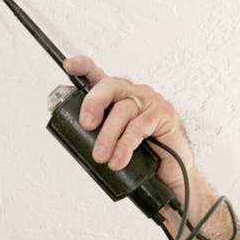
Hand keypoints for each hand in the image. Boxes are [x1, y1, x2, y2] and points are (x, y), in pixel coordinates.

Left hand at [63, 55, 194, 203]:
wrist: (169, 174)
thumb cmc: (141, 156)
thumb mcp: (112, 144)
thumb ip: (96, 136)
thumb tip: (72, 138)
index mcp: (117, 99)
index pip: (98, 77)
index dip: (84, 68)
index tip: (70, 66)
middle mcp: (133, 94)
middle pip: (109, 86)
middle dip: (94, 102)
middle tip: (86, 125)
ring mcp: (149, 101)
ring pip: (123, 109)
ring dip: (109, 135)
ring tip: (101, 157)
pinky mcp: (163, 114)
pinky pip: (139, 126)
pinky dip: (126, 144)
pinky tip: (119, 159)